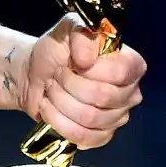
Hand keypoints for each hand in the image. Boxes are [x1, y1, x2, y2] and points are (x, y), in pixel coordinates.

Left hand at [17, 14, 145, 148]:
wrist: (35, 73)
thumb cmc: (57, 50)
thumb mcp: (68, 29)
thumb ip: (81, 34)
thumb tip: (86, 59)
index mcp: (130, 65)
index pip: (119, 73)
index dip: (91, 69)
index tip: (72, 61)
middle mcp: (130, 93)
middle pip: (102, 97)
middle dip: (69, 84)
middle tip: (57, 75)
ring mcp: (116, 118)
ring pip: (90, 118)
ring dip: (60, 101)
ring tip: (51, 89)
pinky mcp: (100, 136)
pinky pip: (83, 137)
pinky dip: (58, 121)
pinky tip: (49, 107)